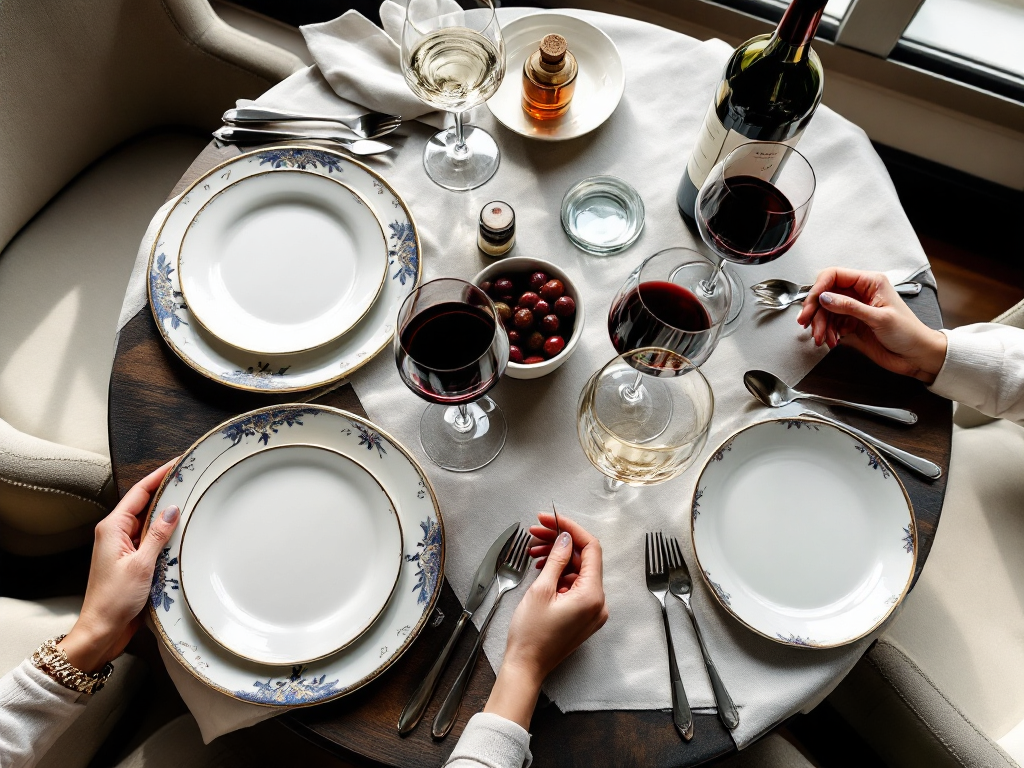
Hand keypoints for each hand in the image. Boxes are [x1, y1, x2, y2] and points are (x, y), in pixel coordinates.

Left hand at [58, 460, 179, 672]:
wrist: (101, 630)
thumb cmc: (114, 600)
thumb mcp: (140, 564)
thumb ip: (157, 534)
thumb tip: (172, 509)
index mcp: (111, 528)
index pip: (138, 493)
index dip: (158, 475)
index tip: (177, 463)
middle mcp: (115, 534)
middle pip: (143, 504)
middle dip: (165, 490)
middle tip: (189, 478)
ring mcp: (122, 548)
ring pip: (148, 522)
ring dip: (166, 514)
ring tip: (190, 500)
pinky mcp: (130, 561)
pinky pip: (150, 540)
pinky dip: (165, 534)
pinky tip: (181, 532)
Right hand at [483, 514, 608, 727]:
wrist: (526, 666)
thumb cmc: (530, 634)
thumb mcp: (541, 590)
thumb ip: (556, 559)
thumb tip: (564, 538)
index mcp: (592, 595)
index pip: (591, 549)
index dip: (571, 529)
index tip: (551, 519)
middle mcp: (598, 603)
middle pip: (584, 559)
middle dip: (560, 542)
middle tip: (536, 531)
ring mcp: (592, 611)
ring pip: (578, 572)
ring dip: (557, 557)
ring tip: (533, 550)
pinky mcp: (583, 616)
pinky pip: (575, 586)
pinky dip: (559, 574)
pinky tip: (541, 568)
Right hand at [796, 268, 946, 382]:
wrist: (917, 356)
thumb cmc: (908, 333)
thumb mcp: (879, 318)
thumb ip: (849, 307)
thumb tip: (825, 297)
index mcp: (870, 283)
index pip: (835, 275)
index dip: (819, 287)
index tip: (811, 302)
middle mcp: (860, 294)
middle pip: (826, 294)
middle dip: (815, 310)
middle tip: (806, 322)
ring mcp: (854, 310)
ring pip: (825, 311)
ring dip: (820, 325)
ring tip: (821, 338)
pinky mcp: (851, 325)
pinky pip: (831, 325)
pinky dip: (827, 334)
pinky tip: (831, 341)